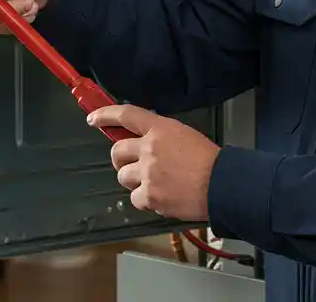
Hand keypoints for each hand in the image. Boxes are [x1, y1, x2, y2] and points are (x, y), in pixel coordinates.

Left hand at [89, 105, 219, 220]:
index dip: (106, 115)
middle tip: (129, 166)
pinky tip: (162, 198)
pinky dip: (145, 201)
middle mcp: (149, 148)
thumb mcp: (185, 136)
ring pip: (123, 176)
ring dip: (134, 181)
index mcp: (160, 128)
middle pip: (117, 151)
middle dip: (120, 160)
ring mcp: (148, 173)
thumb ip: (161, 137)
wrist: (222, 184)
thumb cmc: (210, 161)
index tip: (93, 118)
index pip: (126, 115)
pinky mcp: (150, 196)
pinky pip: (135, 199)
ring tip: (155, 185)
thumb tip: (144, 144)